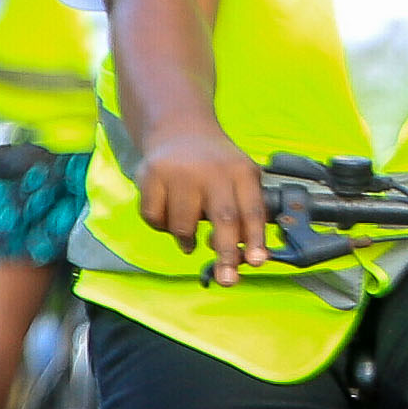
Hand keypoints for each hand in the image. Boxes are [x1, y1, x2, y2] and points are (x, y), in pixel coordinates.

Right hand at [133, 120, 267, 281]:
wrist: (180, 129)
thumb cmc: (216, 166)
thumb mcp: (239, 179)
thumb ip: (244, 213)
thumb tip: (246, 257)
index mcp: (241, 172)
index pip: (252, 210)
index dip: (255, 239)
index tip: (256, 262)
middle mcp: (213, 170)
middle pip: (223, 218)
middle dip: (226, 254)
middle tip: (227, 280)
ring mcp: (180, 172)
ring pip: (184, 225)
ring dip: (186, 239)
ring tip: (189, 235)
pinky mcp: (151, 174)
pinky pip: (154, 217)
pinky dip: (161, 226)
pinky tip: (168, 215)